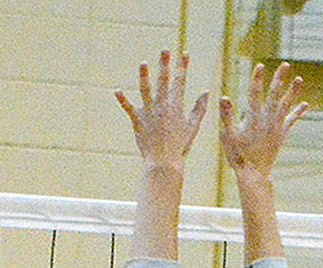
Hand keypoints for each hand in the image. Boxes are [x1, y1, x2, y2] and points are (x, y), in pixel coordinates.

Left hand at [116, 51, 209, 169]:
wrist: (164, 161)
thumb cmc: (180, 145)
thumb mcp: (193, 126)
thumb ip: (199, 108)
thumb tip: (206, 92)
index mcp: (176, 106)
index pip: (180, 81)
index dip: (182, 66)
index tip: (184, 53)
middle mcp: (162, 106)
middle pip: (163, 81)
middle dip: (165, 65)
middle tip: (165, 50)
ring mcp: (149, 113)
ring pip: (146, 90)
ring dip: (144, 76)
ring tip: (143, 63)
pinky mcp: (138, 121)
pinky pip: (129, 109)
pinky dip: (123, 100)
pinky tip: (116, 91)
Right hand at [219, 62, 306, 179]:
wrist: (253, 173)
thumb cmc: (237, 155)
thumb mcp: (227, 135)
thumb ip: (226, 115)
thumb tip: (223, 97)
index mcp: (253, 118)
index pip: (255, 94)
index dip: (257, 79)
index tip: (260, 65)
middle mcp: (267, 120)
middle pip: (274, 95)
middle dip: (279, 79)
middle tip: (285, 65)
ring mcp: (276, 127)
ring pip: (286, 105)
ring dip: (292, 92)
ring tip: (299, 79)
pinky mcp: (281, 134)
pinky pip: (291, 120)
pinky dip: (298, 112)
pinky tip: (305, 104)